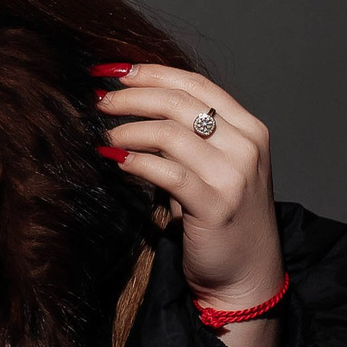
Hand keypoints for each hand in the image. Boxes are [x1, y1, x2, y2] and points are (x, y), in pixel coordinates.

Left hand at [94, 62, 284, 346]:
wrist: (247, 276)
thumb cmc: (222, 222)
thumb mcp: (214, 168)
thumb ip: (188, 138)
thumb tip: (132, 106)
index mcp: (248, 128)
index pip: (194, 83)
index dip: (149, 71)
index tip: (110, 70)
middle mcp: (247, 146)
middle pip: (178, 101)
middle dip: (131, 96)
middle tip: (98, 101)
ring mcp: (235, 175)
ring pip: (170, 132)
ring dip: (128, 130)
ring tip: (104, 136)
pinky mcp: (216, 205)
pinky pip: (167, 172)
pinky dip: (135, 163)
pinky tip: (114, 162)